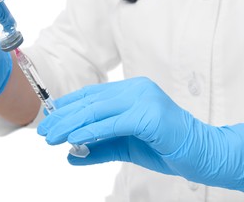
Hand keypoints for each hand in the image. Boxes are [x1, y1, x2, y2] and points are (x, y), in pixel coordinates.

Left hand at [38, 77, 243, 192]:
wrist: (200, 154)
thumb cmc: (162, 146)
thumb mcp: (123, 146)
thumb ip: (97, 147)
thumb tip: (70, 154)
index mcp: (129, 90)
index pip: (90, 95)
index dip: (67, 106)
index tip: (49, 119)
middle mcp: (135, 89)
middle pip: (90, 102)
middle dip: (63, 118)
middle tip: (43, 131)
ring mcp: (143, 99)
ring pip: (97, 110)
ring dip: (70, 124)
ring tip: (52, 137)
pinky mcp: (149, 115)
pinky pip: (112, 123)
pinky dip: (90, 131)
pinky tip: (73, 138)